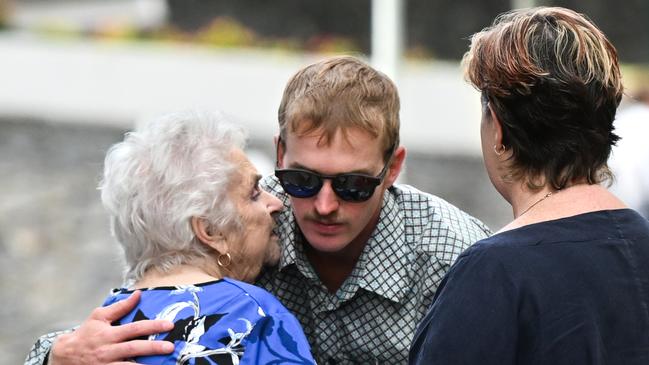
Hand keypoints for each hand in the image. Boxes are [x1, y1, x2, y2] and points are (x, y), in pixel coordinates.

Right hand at [49, 290, 174, 364]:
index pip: (134, 328)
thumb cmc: (86, 334)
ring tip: (163, 364)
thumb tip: (138, 294)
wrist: (64, 356)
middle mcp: (108, 350)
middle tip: (170, 347)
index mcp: (109, 334)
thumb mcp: (99, 317)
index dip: (152, 326)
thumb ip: (120, 307)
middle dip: (153, 347)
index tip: (169, 325)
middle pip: (134, 348)